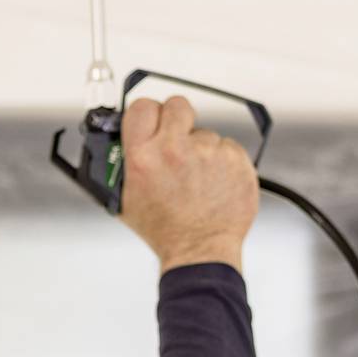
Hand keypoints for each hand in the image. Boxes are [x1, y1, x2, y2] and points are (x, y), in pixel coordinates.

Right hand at [116, 94, 259, 272]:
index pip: (142, 107)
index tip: (153, 120)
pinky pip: (227, 147)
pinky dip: (223, 161)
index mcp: (143, 157)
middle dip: (177, 119)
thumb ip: (124, 164)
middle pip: (177, 105)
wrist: (200, 251)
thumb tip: (122, 140)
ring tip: (197, 178)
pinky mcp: (235, 160)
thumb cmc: (164, 230)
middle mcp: (175, 150)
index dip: (148, 112)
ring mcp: (208, 153)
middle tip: (177, 139)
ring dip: (201, 149)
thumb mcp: (126, 198)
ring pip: (205, 132)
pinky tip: (214, 182)